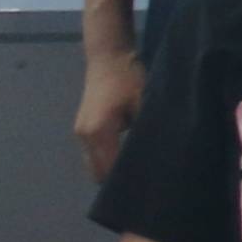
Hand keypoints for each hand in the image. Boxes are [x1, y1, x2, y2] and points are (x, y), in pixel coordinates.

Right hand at [73, 52, 144, 180]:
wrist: (108, 56)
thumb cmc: (128, 77)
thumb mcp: (146, 102)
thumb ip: (149, 130)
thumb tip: (162, 155)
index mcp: (99, 132)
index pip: (111, 170)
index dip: (129, 180)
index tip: (149, 186)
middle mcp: (84, 137)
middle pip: (98, 174)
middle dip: (118, 181)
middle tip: (145, 183)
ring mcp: (80, 134)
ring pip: (94, 166)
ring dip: (111, 171)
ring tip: (137, 173)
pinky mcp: (82, 129)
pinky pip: (94, 155)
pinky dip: (107, 160)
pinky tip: (127, 159)